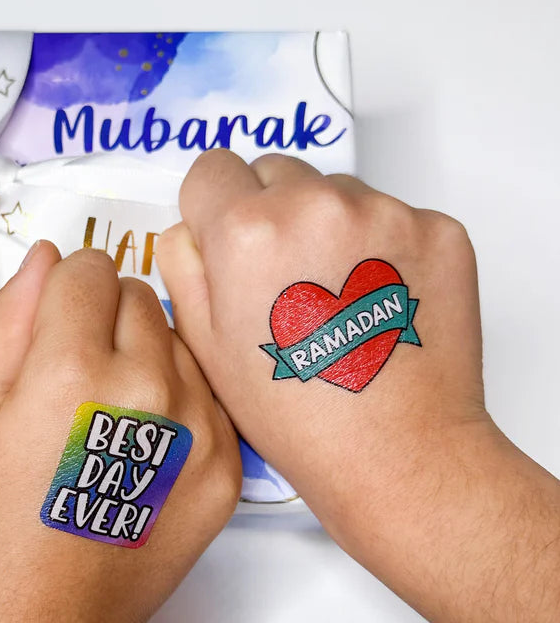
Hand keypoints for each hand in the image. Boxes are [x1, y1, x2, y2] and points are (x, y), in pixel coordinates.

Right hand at [0, 243, 239, 622]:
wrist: (57, 616)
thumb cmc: (2, 517)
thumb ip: (11, 317)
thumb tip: (48, 255)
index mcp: (70, 365)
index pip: (88, 266)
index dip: (65, 292)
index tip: (57, 324)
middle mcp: (145, 385)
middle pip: (140, 293)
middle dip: (109, 316)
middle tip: (83, 372)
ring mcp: (198, 424)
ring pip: (180, 337)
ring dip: (150, 353)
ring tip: (116, 410)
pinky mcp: (231, 461)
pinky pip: (209, 389)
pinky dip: (182, 398)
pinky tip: (147, 441)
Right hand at [158, 150, 559, 622]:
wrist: (397, 454)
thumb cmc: (296, 414)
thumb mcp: (204, 346)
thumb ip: (183, 267)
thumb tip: (191, 230)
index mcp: (245, 230)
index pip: (210, 168)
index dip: (210, 208)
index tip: (224, 243)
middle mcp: (316, 204)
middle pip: (275, 171)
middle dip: (268, 212)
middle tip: (280, 281)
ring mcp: (386, 212)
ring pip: (335, 191)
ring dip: (326, 227)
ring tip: (334, 300)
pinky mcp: (438, 229)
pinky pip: (392, 215)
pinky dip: (381, 247)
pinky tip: (375, 304)